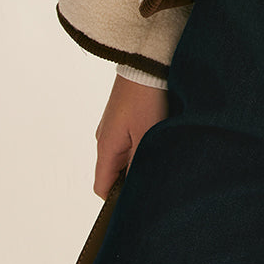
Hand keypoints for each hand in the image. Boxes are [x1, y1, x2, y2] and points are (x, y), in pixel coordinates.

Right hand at [94, 74, 168, 196]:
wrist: (145, 62)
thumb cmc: (146, 98)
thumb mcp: (147, 136)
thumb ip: (140, 165)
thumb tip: (137, 190)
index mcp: (106, 148)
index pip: (102, 188)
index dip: (118, 200)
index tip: (140, 201)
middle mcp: (105, 139)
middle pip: (114, 173)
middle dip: (133, 180)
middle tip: (157, 179)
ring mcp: (113, 127)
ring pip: (124, 156)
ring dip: (140, 160)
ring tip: (161, 157)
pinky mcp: (123, 116)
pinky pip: (129, 140)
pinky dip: (141, 145)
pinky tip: (159, 140)